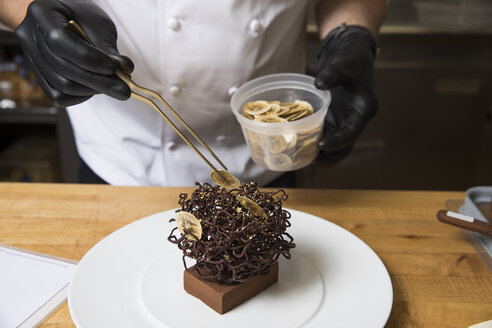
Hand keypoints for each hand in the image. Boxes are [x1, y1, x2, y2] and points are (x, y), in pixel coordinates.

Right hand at [15, 0, 133, 106]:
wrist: (63, 19)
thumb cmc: (79, 17)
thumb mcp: (97, 24)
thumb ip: (108, 48)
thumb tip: (124, 69)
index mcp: (42, 14)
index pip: (60, 41)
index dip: (89, 58)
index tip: (114, 68)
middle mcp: (30, 37)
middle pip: (63, 69)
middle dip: (99, 82)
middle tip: (124, 89)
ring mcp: (31, 59)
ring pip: (62, 86)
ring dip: (92, 90)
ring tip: (112, 85)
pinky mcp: (39, 78)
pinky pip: (59, 96)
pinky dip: (81, 97)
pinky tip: (95, 88)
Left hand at [315, 24, 377, 164]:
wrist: (351, 52)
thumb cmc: (350, 57)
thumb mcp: (342, 63)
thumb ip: (331, 74)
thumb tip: (318, 85)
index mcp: (365, 109)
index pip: (352, 132)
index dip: (338, 142)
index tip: (321, 145)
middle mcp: (356, 119)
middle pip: (345, 146)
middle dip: (330, 157)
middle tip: (310, 162)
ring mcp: (345, 120)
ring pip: (335, 145)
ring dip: (321, 154)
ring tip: (301, 159)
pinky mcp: (335, 118)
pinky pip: (326, 135)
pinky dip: (315, 142)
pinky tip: (299, 146)